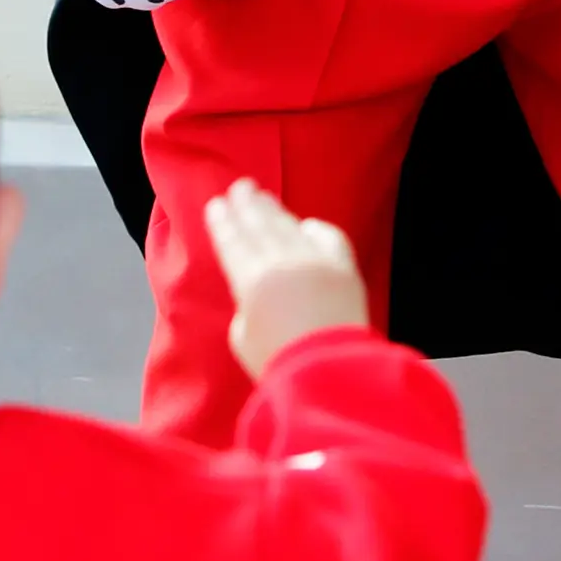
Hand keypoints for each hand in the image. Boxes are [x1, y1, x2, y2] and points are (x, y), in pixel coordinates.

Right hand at [204, 178, 368, 379]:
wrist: (330, 372)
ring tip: (262, 196)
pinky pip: (328, 237)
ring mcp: (315, 261)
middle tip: (240, 187)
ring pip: (290, 226)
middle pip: (260, 225)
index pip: (233, 242)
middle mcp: (282, 263)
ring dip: (274, 210)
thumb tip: (257, 294)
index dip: (223, 222)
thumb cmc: (279, 364)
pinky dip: (314, 228)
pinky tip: (306, 224)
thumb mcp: (244, 339)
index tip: (217, 204)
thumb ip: (246, 308)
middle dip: (247, 204)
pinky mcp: (344, 267)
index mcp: (251, 281)